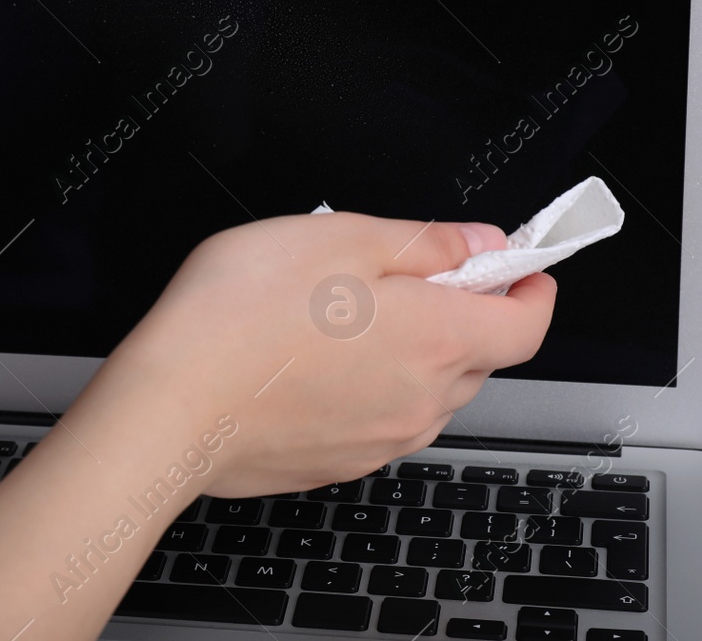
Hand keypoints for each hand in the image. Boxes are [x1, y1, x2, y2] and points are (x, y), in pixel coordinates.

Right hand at [106, 212, 555, 497]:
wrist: (169, 409)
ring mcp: (382, 440)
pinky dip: (367, 386)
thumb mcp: (339, 239)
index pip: (529, 324)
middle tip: (405, 274)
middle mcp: (423, 400)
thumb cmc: (240, 317)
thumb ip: (425, 242)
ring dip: (412, 352)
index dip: (531, 287)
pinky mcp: (340, 463)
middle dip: (461, 312)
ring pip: (428, 389)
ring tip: (340, 314)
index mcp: (437, 338)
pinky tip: (311, 358)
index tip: (518, 265)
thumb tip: (479, 243)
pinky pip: (380, 418)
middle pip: (478, 356)